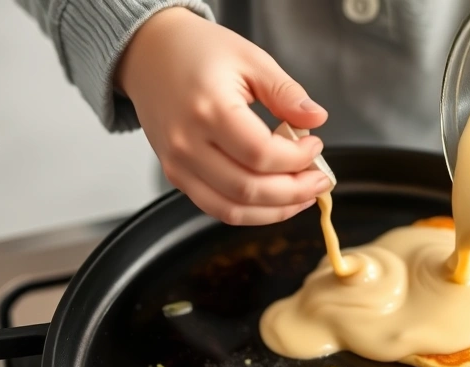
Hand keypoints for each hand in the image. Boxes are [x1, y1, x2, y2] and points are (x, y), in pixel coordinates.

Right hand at [116, 8, 332, 224]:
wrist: (148, 54)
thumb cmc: (196, 51)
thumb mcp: (250, 59)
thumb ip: (285, 92)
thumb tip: (316, 119)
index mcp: (209, 110)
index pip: (261, 154)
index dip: (297, 158)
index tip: (315, 146)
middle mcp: (188, 144)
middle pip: (249, 189)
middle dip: (294, 191)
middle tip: (320, 179)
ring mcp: (178, 165)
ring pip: (233, 210)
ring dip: (275, 210)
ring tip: (303, 196)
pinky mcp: (176, 176)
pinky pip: (216, 208)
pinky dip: (251, 212)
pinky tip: (274, 200)